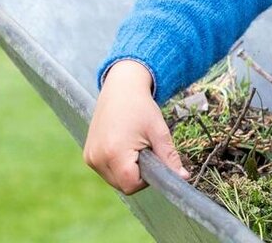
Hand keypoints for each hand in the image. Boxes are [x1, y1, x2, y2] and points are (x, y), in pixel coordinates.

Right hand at [83, 59, 189, 193]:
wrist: (121, 88)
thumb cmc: (141, 107)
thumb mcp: (158, 131)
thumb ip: (169, 157)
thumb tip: (183, 178)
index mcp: (115, 153)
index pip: (132, 185)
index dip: (146, 178)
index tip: (152, 158)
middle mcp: (97, 159)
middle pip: (122, 185)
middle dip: (137, 174)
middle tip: (144, 149)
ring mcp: (90, 157)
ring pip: (113, 180)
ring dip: (126, 170)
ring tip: (133, 145)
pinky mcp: (87, 155)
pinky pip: (105, 171)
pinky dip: (116, 164)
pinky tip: (122, 145)